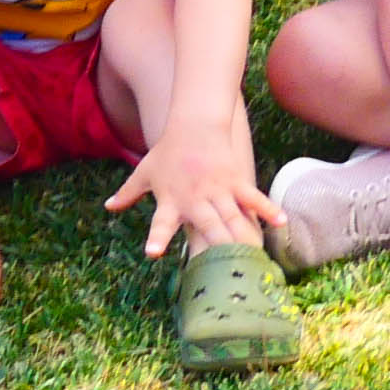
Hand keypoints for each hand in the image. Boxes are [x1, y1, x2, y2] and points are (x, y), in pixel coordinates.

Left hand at [110, 117, 277, 259]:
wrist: (194, 123)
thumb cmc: (167, 151)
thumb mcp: (144, 172)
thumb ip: (127, 193)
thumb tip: (108, 207)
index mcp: (170, 200)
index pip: (161, 222)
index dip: (157, 237)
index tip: (153, 253)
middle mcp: (195, 198)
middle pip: (206, 224)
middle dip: (214, 244)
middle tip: (223, 265)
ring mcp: (218, 190)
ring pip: (232, 216)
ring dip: (242, 235)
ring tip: (253, 256)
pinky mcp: (236, 180)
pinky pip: (253, 198)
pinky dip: (267, 209)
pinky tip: (281, 223)